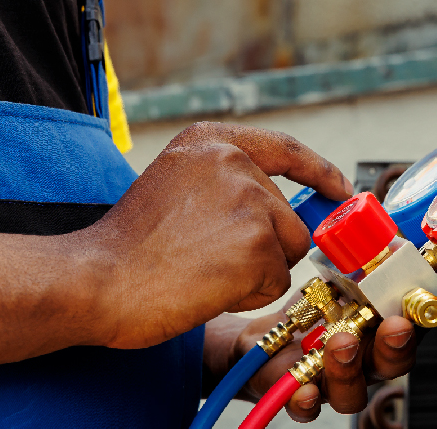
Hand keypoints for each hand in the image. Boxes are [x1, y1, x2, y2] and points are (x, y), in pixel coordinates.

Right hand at [73, 122, 353, 348]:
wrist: (96, 279)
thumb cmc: (132, 246)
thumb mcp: (178, 186)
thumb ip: (228, 185)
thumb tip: (283, 210)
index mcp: (212, 142)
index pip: (286, 148)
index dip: (319, 171)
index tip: (341, 188)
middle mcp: (235, 162)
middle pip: (289, 217)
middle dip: (263, 248)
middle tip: (208, 259)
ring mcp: (249, 200)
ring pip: (287, 250)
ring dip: (255, 271)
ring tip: (203, 270)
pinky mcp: (256, 243)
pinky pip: (276, 281)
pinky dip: (248, 294)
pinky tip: (207, 286)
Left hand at [206, 266, 436, 421]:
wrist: (265, 338)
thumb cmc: (313, 305)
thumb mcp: (339, 271)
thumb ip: (365, 252)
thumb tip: (382, 215)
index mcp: (385, 321)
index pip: (425, 310)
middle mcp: (369, 355)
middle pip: (397, 359)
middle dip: (399, 342)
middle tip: (396, 324)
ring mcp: (338, 378)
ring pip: (355, 388)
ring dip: (350, 366)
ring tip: (340, 342)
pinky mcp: (301, 393)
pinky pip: (309, 408)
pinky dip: (307, 400)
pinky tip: (303, 389)